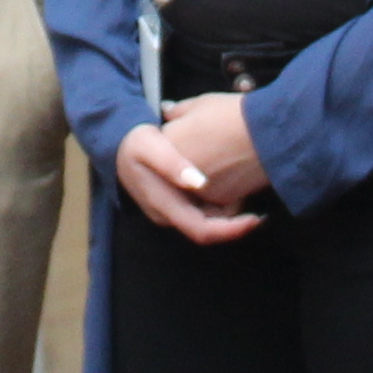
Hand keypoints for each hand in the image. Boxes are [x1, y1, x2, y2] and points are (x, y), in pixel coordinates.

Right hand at [115, 117, 263, 248]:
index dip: (231, 230)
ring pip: (206, 221)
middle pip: (207, 229)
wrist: (116, 142)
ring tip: (245, 189)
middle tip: (255, 200)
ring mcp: (169, 212)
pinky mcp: (173, 204)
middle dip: (233, 220)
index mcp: (164, 206)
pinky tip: (230, 186)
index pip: (202, 230)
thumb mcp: (151, 145)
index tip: (256, 218)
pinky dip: (219, 203)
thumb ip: (173, 163)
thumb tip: (200, 184)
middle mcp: (167, 216)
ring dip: (228, 212)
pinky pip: (201, 211)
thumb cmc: (135, 142)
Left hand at [154, 88, 270, 210]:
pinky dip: (224, 185)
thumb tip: (167, 111)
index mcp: (168, 145)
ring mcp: (199, 189)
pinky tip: (239, 168)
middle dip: (194, 158)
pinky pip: (217, 194)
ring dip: (207, 175)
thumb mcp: (201, 103)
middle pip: (181, 168)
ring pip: (198, 185)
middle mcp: (177, 173)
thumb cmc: (231, 114)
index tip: (198, 128)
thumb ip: (179, 110)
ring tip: (228, 156)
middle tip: (214, 143)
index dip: (182, 135)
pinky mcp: (220, 200)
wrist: (266, 135)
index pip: (166, 144)